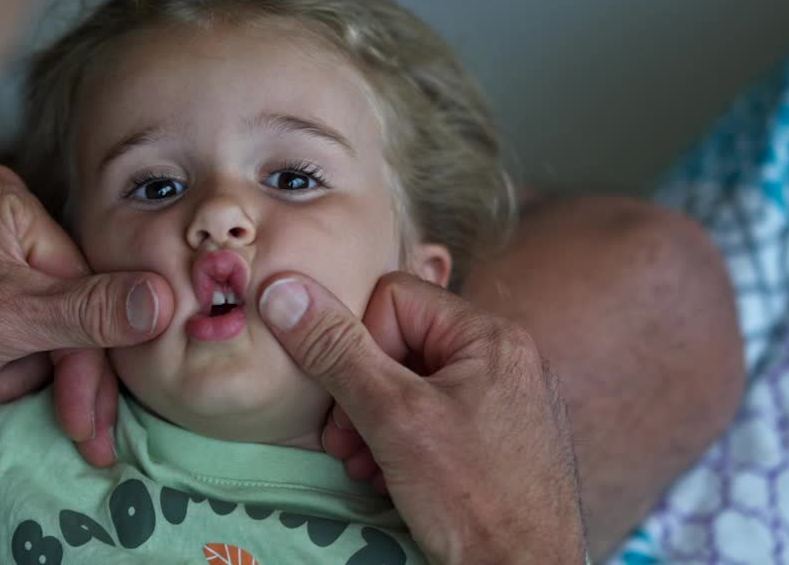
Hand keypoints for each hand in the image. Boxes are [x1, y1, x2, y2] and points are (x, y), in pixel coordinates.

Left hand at [0, 165, 173, 460]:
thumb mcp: (2, 324)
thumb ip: (86, 312)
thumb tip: (163, 299)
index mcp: (9, 207)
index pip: (86, 283)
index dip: (92, 354)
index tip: (93, 414)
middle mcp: (7, 230)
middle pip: (75, 313)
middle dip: (58, 374)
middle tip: (78, 432)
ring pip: (54, 339)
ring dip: (20, 380)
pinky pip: (28, 351)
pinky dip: (4, 380)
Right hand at [257, 272, 585, 563]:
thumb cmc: (473, 499)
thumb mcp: (392, 417)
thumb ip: (336, 350)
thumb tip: (282, 289)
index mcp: (491, 335)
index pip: (393, 299)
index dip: (358, 347)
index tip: (354, 402)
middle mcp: (505, 357)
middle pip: (399, 342)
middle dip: (360, 393)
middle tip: (346, 442)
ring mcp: (505, 400)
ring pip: (411, 384)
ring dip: (372, 422)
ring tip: (363, 465)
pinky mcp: (499, 439)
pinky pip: (435, 418)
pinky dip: (401, 444)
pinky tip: (388, 478)